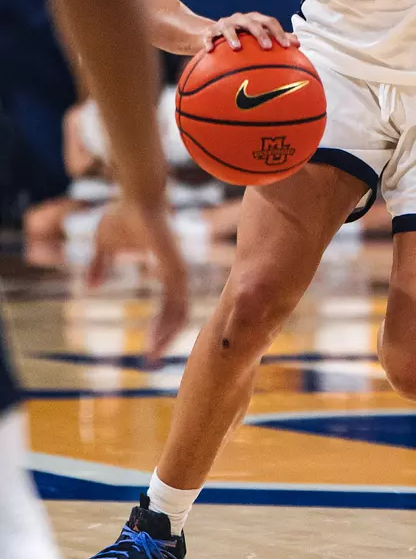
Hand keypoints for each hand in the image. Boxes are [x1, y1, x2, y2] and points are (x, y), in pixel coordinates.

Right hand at [87, 200, 188, 365]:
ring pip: (179, 313)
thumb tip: (92, 285)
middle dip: (165, 338)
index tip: (148, 346)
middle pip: (176, 314)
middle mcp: (176, 274)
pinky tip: (156, 339)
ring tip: (152, 356)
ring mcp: (178, 271)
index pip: (169, 306)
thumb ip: (99, 263)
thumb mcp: (104, 244)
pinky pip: (177, 302)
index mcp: (166, 270)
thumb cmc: (124, 214)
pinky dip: (168, 323)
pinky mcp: (176, 268)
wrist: (137, 196)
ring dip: (166, 336)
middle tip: (152, 361)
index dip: (160, 326)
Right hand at [202, 12, 297, 51]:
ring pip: (229, 27)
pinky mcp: (210, 32)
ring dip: (233, 36)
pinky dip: (209, 42)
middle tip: (267, 47)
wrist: (216, 34)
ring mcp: (225, 24)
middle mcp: (241, 19)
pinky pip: (208, 37)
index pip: (270, 22)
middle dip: (260, 34)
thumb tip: (297, 44)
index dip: (279, 33)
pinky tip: (210, 51)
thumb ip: (277, 39)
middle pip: (252, 23)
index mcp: (256, 20)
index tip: (287, 47)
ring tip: (236, 48)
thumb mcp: (260, 37)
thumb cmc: (244, 37)